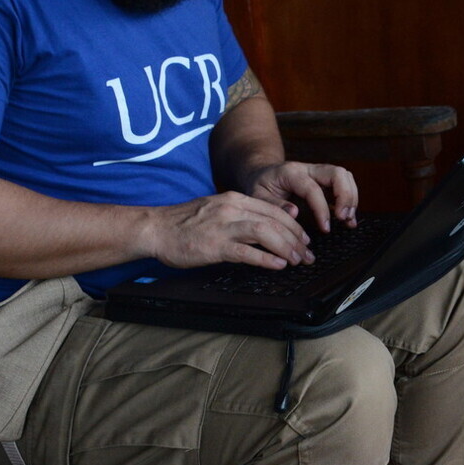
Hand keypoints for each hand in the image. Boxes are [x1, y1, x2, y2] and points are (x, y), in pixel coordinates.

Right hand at [145, 190, 316, 269]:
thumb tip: (276, 219)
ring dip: (286, 247)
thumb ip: (245, 213)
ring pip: (265, 232)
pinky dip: (267, 258)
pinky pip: (247, 251)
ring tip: (297, 260)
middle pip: (274, 221)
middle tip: (307, 254)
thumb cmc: (185, 223)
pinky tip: (278, 265)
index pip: (274, 210)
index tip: (305, 239)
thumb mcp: (218, 209)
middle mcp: (231, 209)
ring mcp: (223, 227)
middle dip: (296, 238)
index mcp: (234, 199)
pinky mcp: (214, 246)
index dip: (294, 226)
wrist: (156, 229)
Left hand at [245, 162, 359, 232]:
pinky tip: (349, 219)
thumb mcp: (257, 196)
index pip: (313, 188)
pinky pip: (345, 185)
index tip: (325, 227)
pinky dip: (350, 201)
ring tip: (348, 219)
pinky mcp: (325, 181)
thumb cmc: (260, 185)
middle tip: (343, 218)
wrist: (262, 173)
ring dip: (351, 197)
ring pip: (345, 176)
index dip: (322, 208)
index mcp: (291, 172)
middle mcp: (309, 169)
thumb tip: (294, 213)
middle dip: (345, 196)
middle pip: (337, 173)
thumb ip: (275, 205)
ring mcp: (319, 173)